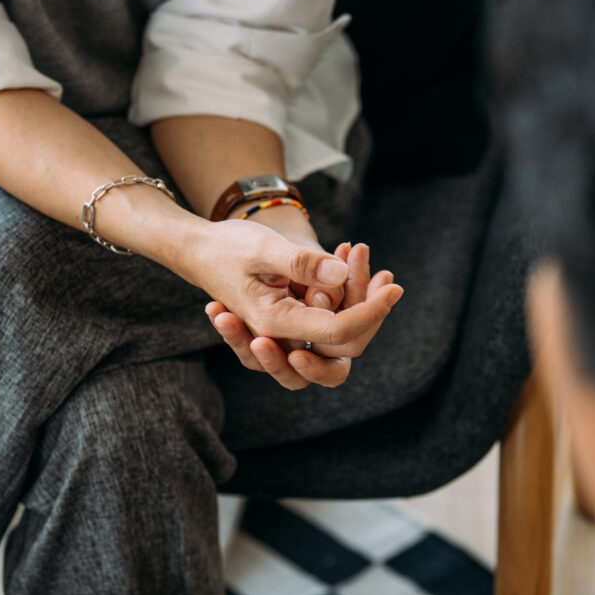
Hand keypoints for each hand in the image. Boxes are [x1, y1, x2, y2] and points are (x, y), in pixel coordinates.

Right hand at [189, 220, 401, 347]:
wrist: (200, 250)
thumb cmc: (226, 247)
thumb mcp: (263, 248)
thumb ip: (300, 263)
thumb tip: (339, 274)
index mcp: (275, 323)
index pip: (336, 332)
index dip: (369, 312)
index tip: (394, 287)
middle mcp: (282, 336)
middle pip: (342, 346)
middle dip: (368, 312)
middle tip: (386, 278)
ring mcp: (287, 332)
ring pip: (337, 336)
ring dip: (357, 300)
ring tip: (360, 256)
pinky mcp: (293, 320)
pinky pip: (328, 317)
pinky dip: (345, 291)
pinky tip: (347, 254)